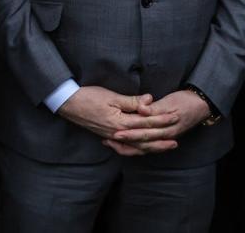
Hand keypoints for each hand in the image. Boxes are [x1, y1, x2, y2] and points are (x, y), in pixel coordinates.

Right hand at [58, 86, 179, 156]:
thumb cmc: (88, 97)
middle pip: (144, 139)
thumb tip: (150, 100)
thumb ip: (132, 101)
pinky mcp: (107, 136)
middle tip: (176, 140)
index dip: (162, 120)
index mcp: (121, 123)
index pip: (146, 122)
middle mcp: (118, 133)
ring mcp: (112, 136)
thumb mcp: (111, 96)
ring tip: (164, 147)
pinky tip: (142, 149)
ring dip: (151, 147)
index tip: (175, 116)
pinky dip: (136, 149)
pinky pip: (126, 147)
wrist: (68, 104)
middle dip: (161, 138)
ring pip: (136, 146)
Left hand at [106, 89, 210, 155]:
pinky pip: (148, 146)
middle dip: (125, 142)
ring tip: (111, 143)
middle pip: (142, 143)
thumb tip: (141, 109)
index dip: (129, 133)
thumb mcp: (169, 102)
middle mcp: (165, 136)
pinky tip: (123, 143)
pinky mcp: (163, 136)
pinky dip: (135, 146)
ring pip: (144, 147)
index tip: (115, 133)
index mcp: (166, 128)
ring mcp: (165, 138)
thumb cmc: (184, 101)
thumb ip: (153, 107)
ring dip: (128, 146)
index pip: (145, 133)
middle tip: (109, 140)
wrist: (200, 105)